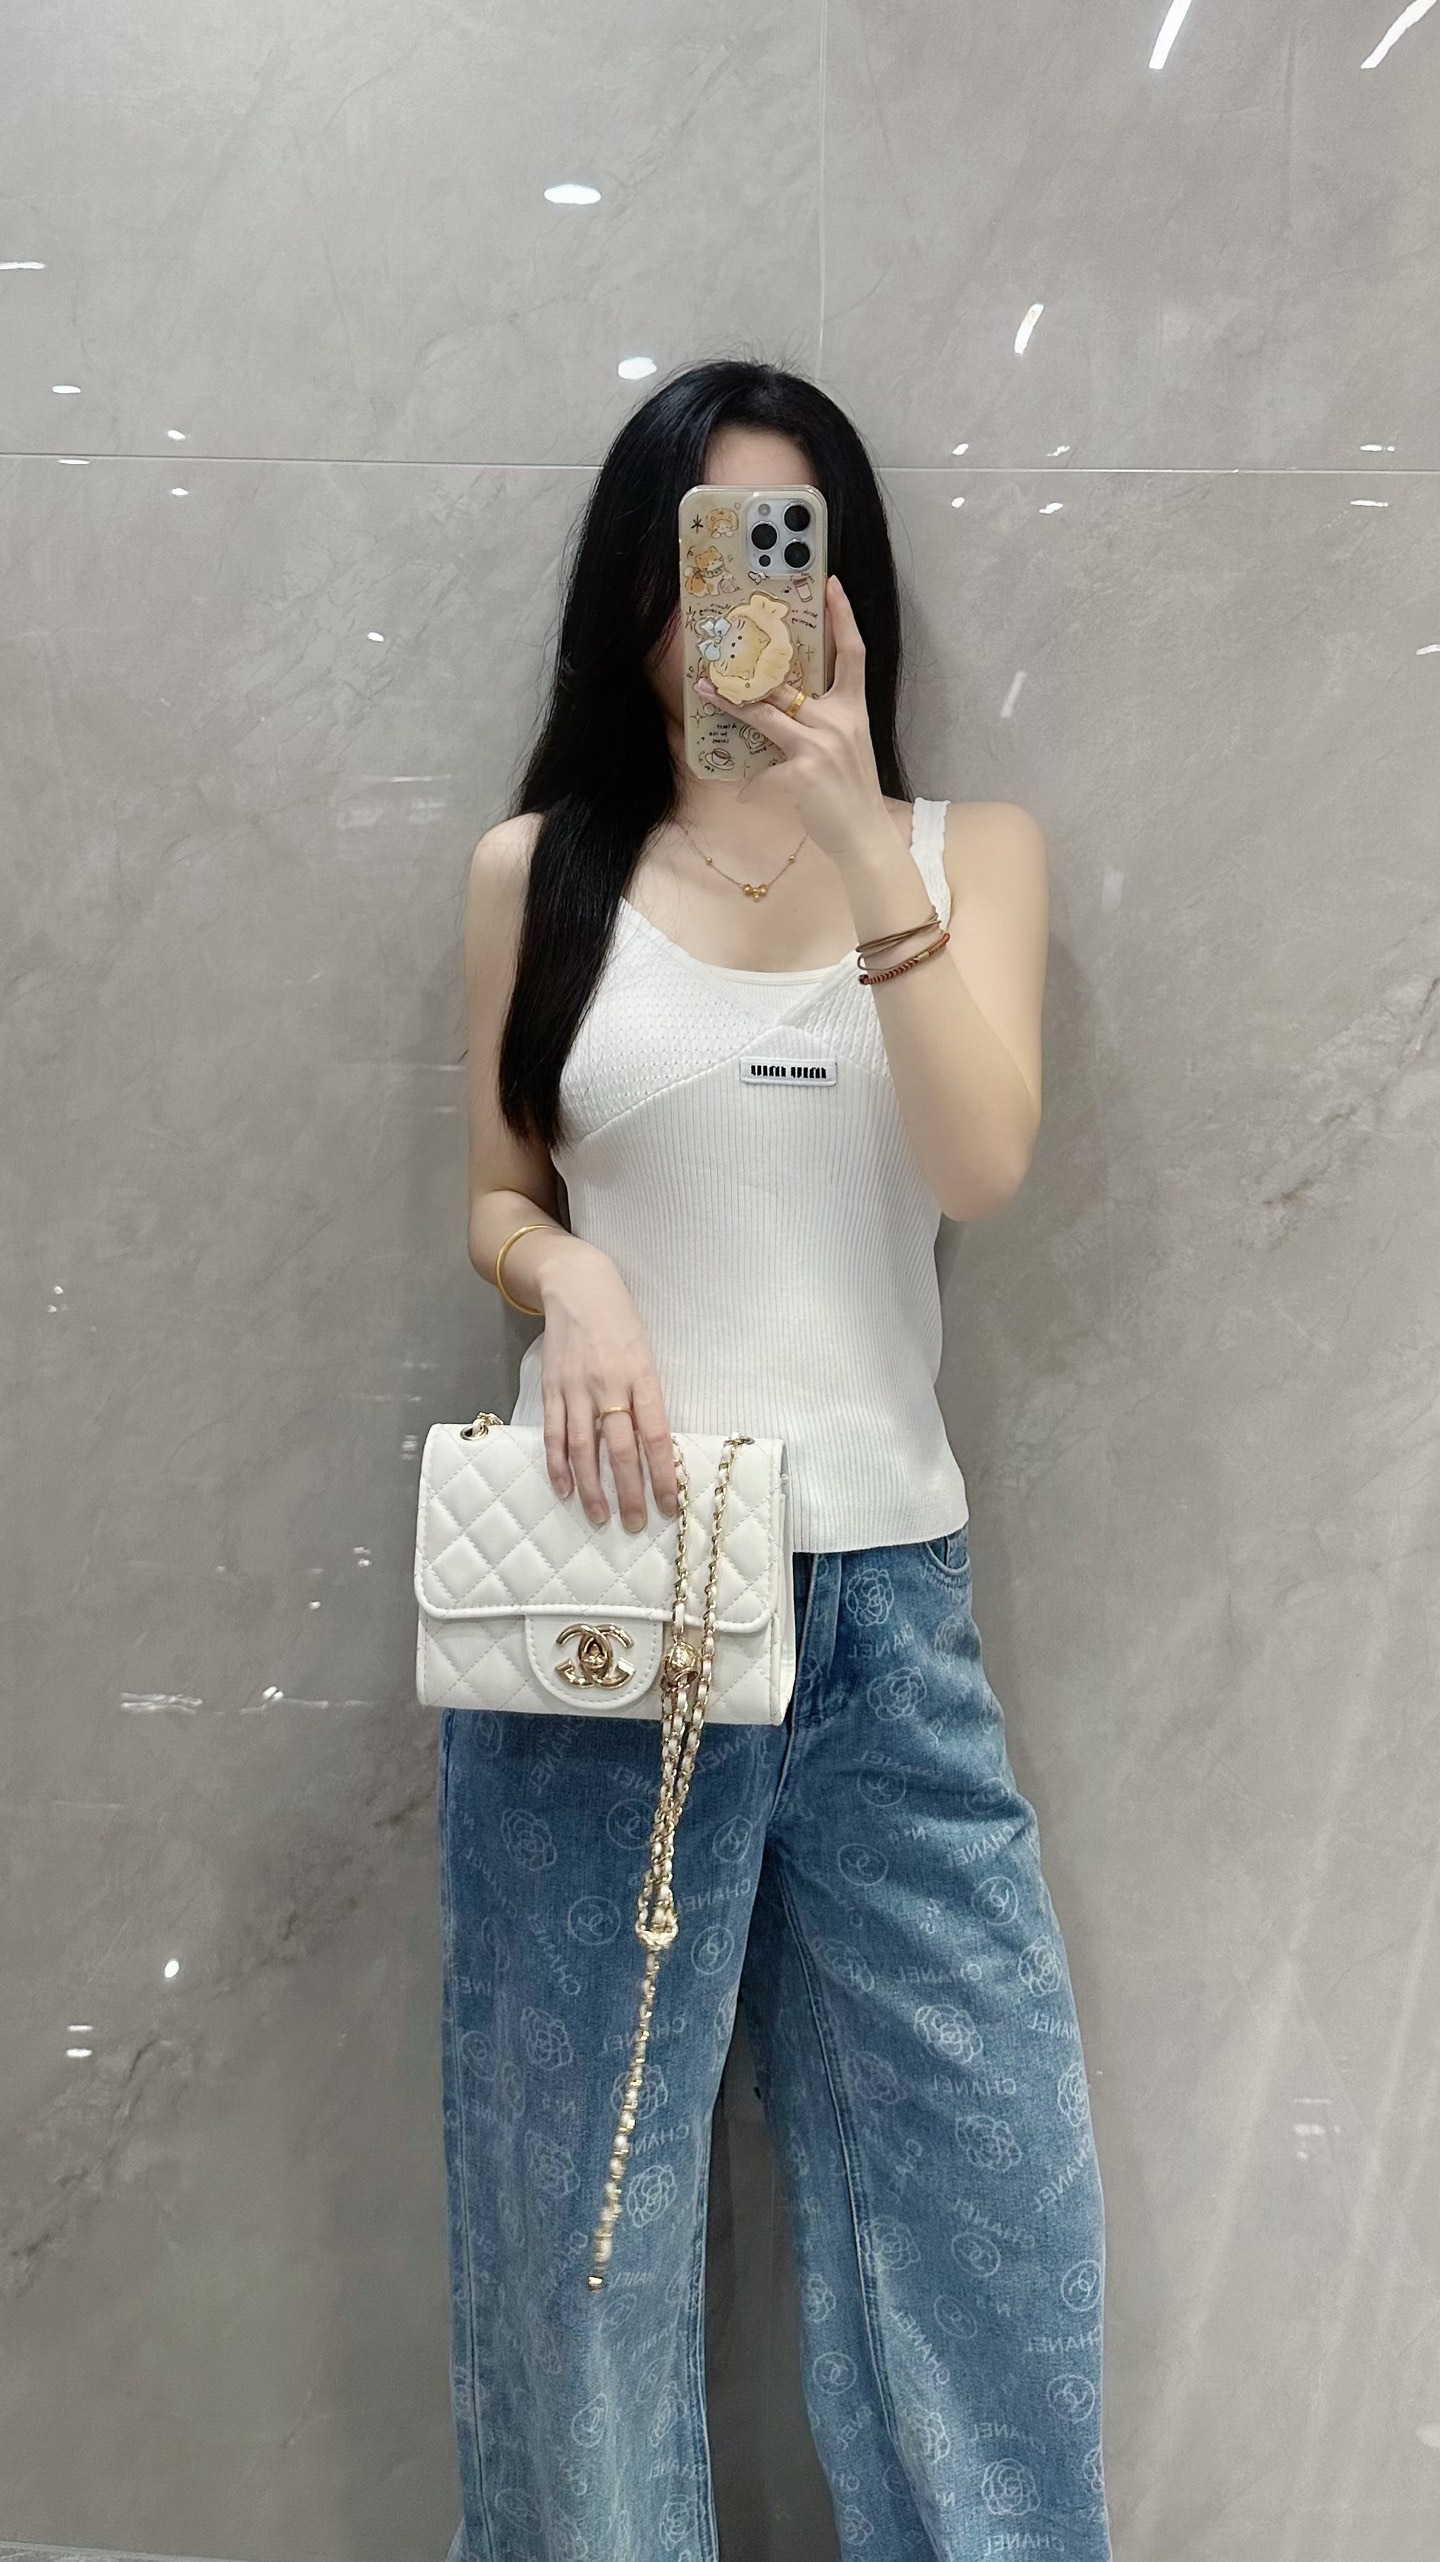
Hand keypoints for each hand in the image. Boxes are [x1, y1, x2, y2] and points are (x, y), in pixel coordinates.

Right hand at [536, 1241, 680, 1531]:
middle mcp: (609, 1385)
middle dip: (630, 1492)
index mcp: (642, 1376)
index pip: (657, 1436)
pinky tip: (565, 1489)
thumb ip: (649, 1398)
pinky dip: (558, 1465)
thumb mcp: (647, 1353)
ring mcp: (576, 1388)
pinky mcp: (551, 1387)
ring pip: (585, 1448)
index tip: (670, 1505)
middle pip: (622, 1449)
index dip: (664, 1475)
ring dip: (593, 1487)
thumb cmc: (622, 1321)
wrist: (578, 1285)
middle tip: (636, 1523)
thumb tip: (657, 1449)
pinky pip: (554, 1434)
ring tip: (601, 1516)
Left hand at [695, 574, 894, 874]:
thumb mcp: (847, 747)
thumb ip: (821, 725)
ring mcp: (819, 745)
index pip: (853, 653)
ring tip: (708, 693)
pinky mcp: (801, 773)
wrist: (865, 834)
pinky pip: (764, 772)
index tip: (831, 583)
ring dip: (732, 704)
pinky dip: (754, 785)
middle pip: (788, 683)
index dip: (843, 616)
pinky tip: (747, 793)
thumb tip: (784, 717)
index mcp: (853, 709)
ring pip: (766, 714)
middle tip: (726, 651)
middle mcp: (838, 719)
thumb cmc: (853, 791)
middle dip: (753, 669)